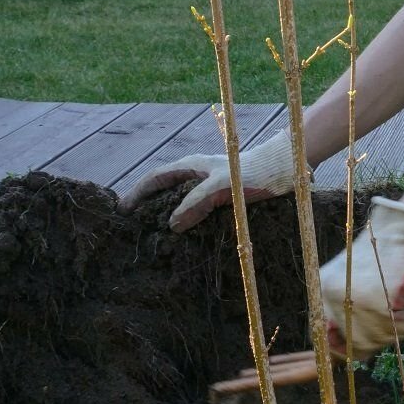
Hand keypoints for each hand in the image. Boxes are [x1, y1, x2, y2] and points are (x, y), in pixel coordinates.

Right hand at [118, 132, 298, 231]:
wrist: (282, 169)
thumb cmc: (251, 173)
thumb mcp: (220, 187)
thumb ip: (196, 203)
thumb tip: (171, 225)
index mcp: (189, 166)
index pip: (153, 178)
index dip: (136, 194)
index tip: (121, 212)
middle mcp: (196, 174)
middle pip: (163, 190)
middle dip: (147, 206)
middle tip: (134, 228)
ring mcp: (209, 185)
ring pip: (181, 201)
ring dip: (167, 216)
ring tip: (156, 237)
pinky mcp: (222, 197)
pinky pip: (198, 210)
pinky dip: (188, 221)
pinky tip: (188, 236)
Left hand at [320, 197, 403, 356]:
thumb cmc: (391, 248)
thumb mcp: (359, 275)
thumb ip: (352, 303)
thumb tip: (356, 344)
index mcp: (325, 287)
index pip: (324, 333)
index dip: (342, 347)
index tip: (355, 350)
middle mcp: (335, 296)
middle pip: (355, 342)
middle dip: (378, 339)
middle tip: (396, 324)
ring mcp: (356, 303)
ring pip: (381, 337)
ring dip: (403, 327)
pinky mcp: (380, 307)